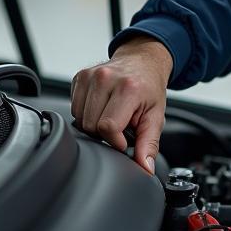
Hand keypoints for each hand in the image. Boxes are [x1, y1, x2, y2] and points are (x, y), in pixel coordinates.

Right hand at [70, 35, 172, 173]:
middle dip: (104, 132)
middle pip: (90, 125)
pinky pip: (74, 108)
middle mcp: (106, 78)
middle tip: (120, 123)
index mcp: (128, 88)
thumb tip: (145, 168)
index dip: (115, 141)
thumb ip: (149, 144)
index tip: (124, 140)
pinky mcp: (80, 76)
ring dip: (94, 123)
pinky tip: (101, 106)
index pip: (107, 127)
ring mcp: (90, 75)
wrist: (143, 62)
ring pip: (79, 118)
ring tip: (111, 113)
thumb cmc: (149, 89)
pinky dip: (86, 113)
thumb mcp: (155, 117)